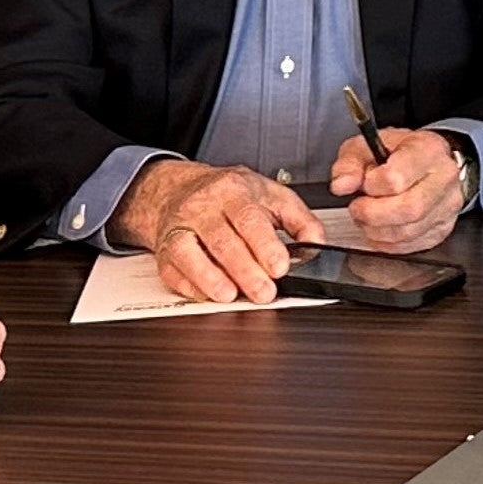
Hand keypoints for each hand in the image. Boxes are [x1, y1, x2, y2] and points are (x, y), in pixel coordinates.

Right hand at [118, 160, 320, 303]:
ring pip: (190, 253)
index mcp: (234, 191)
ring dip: (212, 279)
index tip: (280, 267)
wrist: (179, 188)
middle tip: (264, 292)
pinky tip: (208, 294)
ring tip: (231, 295)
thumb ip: (300, 220)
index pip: (249, 218)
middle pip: (222, 240)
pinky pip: (173, 270)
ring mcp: (180, 228)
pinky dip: (190, 285)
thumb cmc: (230, 195)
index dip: (264, 245)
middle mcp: (204, 207)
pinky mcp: (166, 250)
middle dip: (245, 270)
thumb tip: (317, 245)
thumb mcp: (272, 196)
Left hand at [327, 127, 468, 253]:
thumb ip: (350, 163)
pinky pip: (411, 245)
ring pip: (409, 231)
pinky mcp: (442, 229)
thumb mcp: (368, 146)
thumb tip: (342, 185)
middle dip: (373, 214)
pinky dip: (388, 242)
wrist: (429, 162)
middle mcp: (444, 179)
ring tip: (367, 218)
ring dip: (377, 230)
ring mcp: (447, 207)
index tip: (364, 184)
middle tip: (358, 208)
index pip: (396, 178)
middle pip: (408, 209)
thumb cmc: (399, 153)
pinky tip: (380, 229)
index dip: (372, 186)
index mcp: (427, 150)